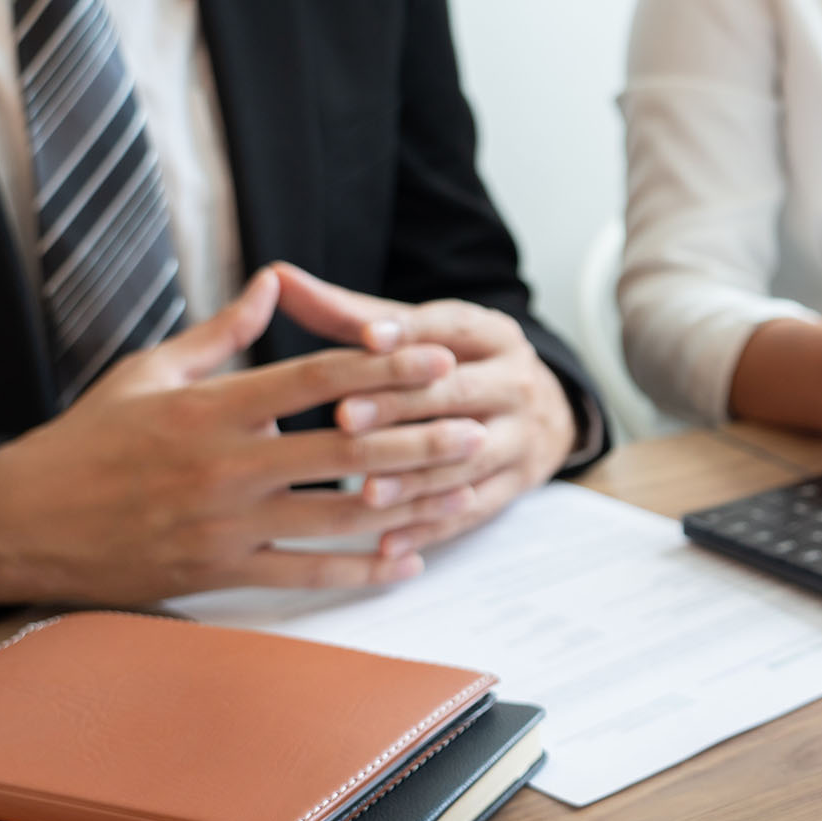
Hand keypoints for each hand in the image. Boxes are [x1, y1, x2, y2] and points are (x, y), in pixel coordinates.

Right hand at [0, 269, 489, 604]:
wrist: (25, 522)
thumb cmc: (91, 439)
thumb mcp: (149, 371)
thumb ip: (222, 333)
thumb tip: (274, 282)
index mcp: (211, 408)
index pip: (314, 379)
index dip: (381, 365)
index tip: (434, 355)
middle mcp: (224, 466)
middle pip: (343, 448)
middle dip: (418, 436)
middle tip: (474, 426)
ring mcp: (224, 524)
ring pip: (337, 514)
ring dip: (407, 499)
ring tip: (460, 485)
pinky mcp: (220, 571)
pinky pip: (305, 573)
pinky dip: (362, 569)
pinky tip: (407, 559)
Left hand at [273, 264, 577, 552]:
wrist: (543, 411)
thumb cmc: (458, 364)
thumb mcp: (423, 332)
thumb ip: (351, 313)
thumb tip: (278, 277)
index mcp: (493, 335)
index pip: (451, 330)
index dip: (410, 334)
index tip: (368, 338)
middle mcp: (516, 383)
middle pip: (457, 396)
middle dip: (401, 408)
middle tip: (344, 419)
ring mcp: (521, 438)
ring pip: (466, 461)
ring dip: (414, 479)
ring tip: (362, 493)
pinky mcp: (515, 485)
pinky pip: (472, 511)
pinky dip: (430, 529)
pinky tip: (387, 544)